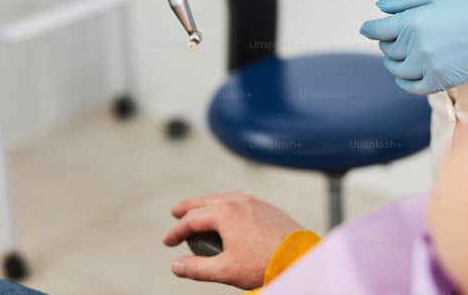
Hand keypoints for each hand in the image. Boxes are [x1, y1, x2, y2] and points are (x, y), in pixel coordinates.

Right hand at [164, 190, 303, 289]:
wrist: (299, 257)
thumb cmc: (265, 262)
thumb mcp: (225, 270)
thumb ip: (197, 268)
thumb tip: (177, 265)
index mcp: (225, 213)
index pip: (192, 219)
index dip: (176, 231)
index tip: (168, 243)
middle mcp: (239, 201)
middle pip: (205, 201)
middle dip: (188, 208)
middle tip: (175, 213)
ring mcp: (255, 202)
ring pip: (223, 196)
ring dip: (208, 203)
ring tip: (200, 211)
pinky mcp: (267, 207)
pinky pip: (240, 199)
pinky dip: (226, 203)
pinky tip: (228, 211)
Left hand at [359, 0, 467, 94]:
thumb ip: (404, 1)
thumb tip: (380, 7)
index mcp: (414, 21)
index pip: (378, 29)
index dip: (370, 28)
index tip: (367, 28)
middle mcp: (418, 46)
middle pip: (387, 48)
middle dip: (386, 40)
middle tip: (393, 34)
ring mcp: (430, 66)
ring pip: (397, 69)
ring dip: (394, 60)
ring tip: (400, 52)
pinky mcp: (443, 81)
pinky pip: (413, 88)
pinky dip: (404, 82)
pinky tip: (405, 74)